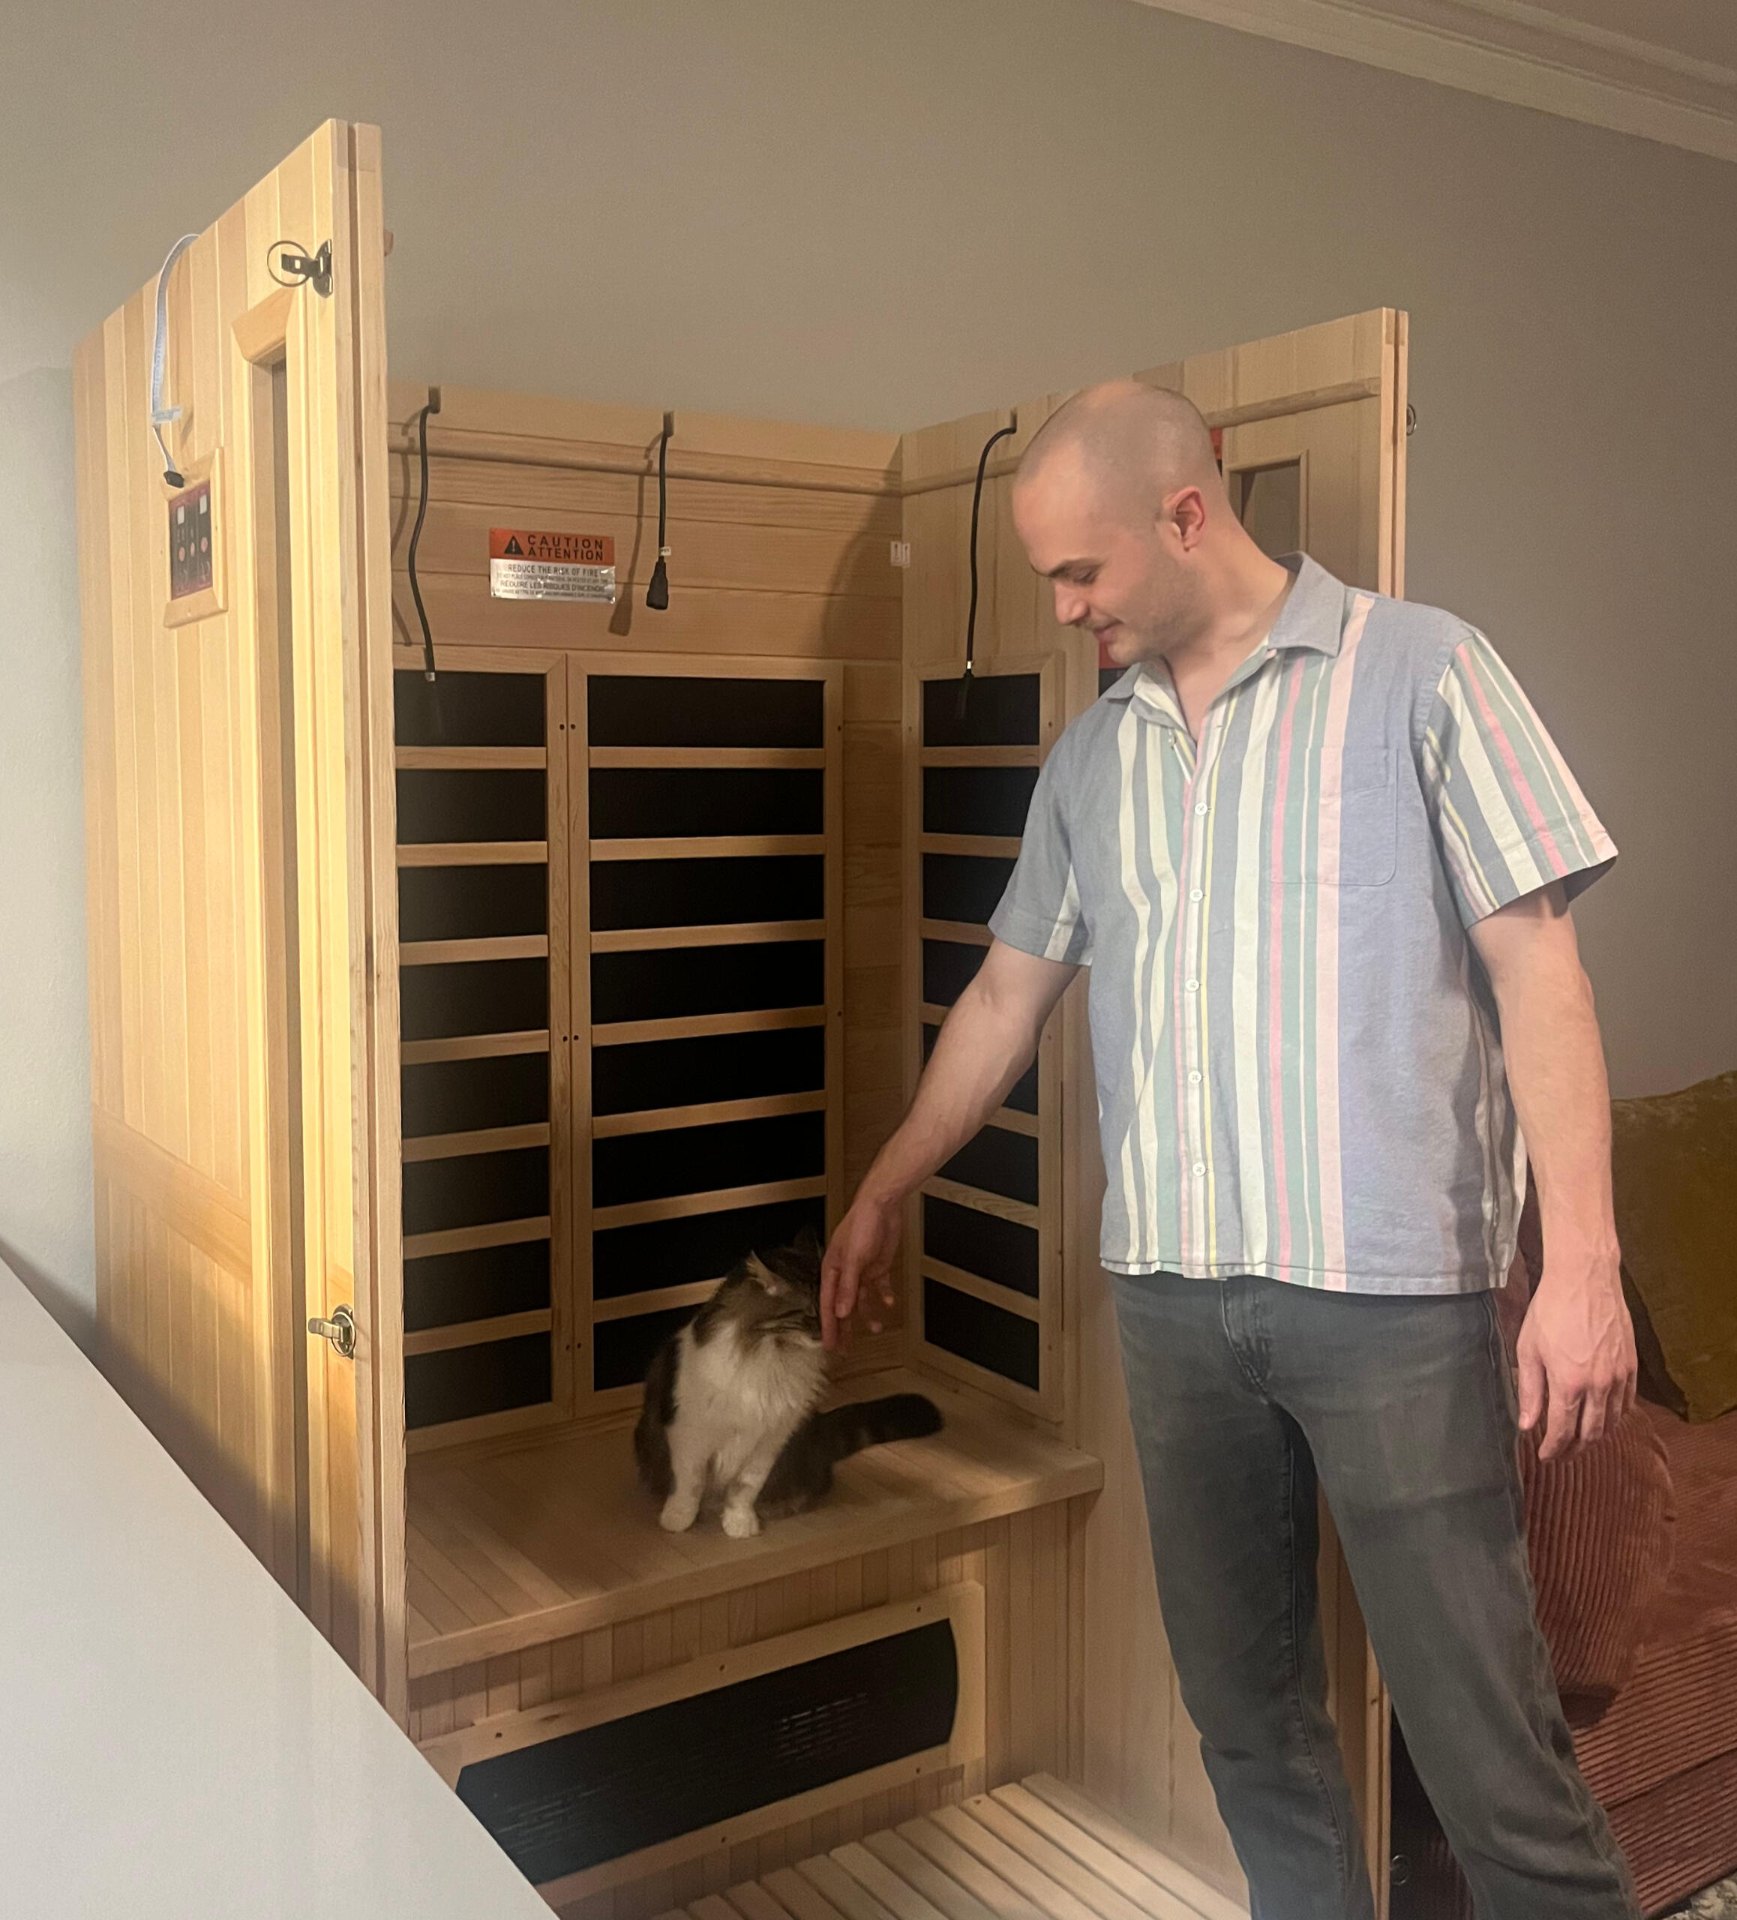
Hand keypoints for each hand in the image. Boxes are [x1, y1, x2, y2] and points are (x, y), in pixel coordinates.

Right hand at [821, 1194, 901, 1351]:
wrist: (882, 1206)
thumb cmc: (861, 1225)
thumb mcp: (853, 1258)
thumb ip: (847, 1287)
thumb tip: (841, 1312)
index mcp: (832, 1271)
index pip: (828, 1306)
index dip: (829, 1327)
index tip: (830, 1346)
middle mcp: (845, 1274)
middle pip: (843, 1307)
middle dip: (845, 1328)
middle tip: (845, 1349)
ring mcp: (861, 1271)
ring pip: (862, 1300)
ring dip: (868, 1314)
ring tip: (876, 1328)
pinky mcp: (877, 1266)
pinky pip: (879, 1287)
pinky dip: (884, 1295)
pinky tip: (889, 1302)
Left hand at [1516, 1266, 1637, 1460]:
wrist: (1585, 1280)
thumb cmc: (1550, 1311)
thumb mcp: (1529, 1350)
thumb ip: (1530, 1391)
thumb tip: (1527, 1425)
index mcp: (1569, 1384)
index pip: (1563, 1432)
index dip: (1553, 1450)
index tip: (1544, 1456)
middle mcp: (1598, 1387)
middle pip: (1590, 1433)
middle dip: (1574, 1449)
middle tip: (1561, 1454)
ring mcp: (1619, 1377)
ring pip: (1612, 1422)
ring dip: (1595, 1436)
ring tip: (1580, 1439)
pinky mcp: (1631, 1366)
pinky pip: (1627, 1404)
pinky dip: (1615, 1417)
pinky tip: (1603, 1417)